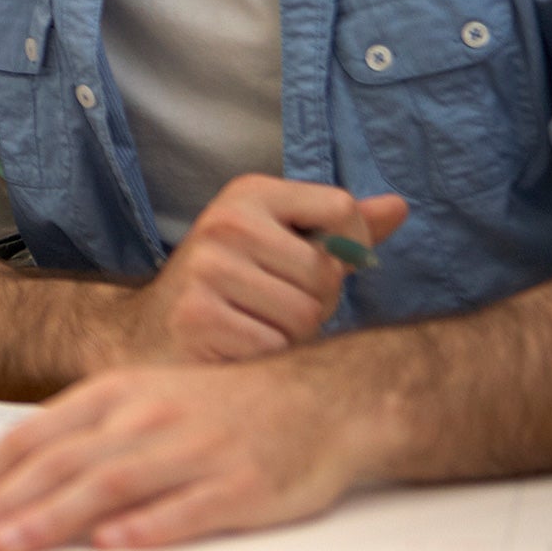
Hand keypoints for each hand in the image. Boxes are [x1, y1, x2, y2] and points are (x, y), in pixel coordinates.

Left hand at [0, 353, 372, 550]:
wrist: (321, 399)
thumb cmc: (218, 409)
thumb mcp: (142, 403)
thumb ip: (84, 436)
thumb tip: (12, 478)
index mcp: (114, 395)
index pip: (32, 435)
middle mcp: (147, 416)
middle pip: (62, 462)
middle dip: (4, 503)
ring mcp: (195, 449)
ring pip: (112, 483)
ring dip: (56, 517)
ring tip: (12, 545)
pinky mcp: (244, 484)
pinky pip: (191, 507)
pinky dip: (151, 525)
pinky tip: (116, 546)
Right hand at [115, 175, 407, 365]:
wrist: (151, 334)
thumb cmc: (233, 290)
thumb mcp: (280, 244)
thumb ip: (338, 229)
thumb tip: (400, 205)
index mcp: (249, 193)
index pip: (342, 208)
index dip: (349, 247)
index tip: (316, 266)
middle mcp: (225, 221)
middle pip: (325, 272)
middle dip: (314, 302)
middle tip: (271, 306)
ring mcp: (207, 267)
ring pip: (304, 315)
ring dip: (290, 336)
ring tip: (254, 326)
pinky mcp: (198, 315)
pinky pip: (274, 346)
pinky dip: (265, 358)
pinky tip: (236, 347)